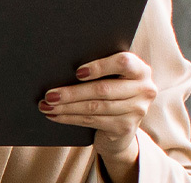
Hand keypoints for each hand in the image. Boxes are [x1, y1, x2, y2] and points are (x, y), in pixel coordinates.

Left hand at [39, 52, 157, 180]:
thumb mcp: (111, 76)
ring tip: (46, 105)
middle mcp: (144, 89)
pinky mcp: (125, 127)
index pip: (123, 62)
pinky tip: (54, 115)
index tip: (77, 72)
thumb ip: (98, 68)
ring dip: (66, 107)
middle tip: (49, 94)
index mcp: (140, 69)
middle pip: (103, 90)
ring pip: (95, 107)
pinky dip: (69, 118)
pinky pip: (92, 121)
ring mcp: (137, 110)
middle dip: (72, 92)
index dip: (100, 66)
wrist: (121, 125)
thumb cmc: (110, 90)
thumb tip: (61, 65)